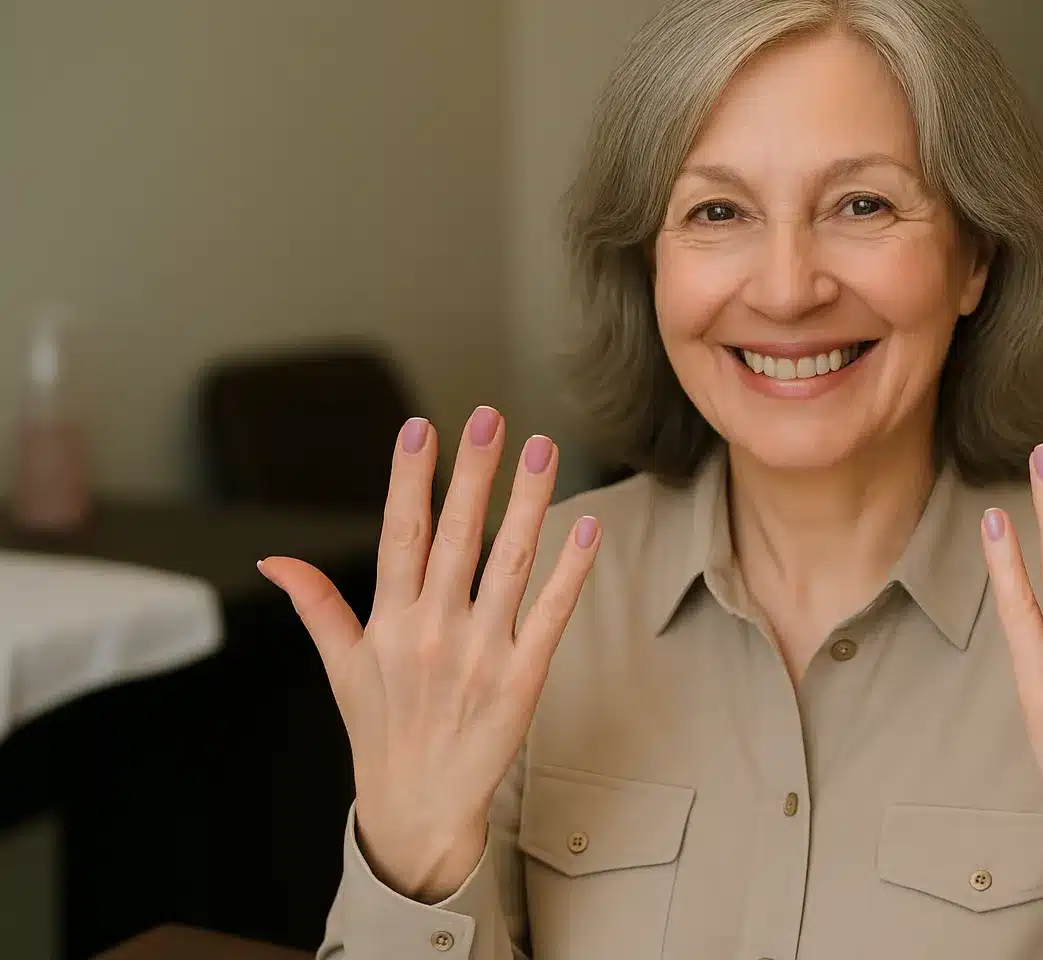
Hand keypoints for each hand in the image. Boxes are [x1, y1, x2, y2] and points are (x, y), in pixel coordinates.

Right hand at [257, 408, 599, 901]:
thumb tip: (273, 559)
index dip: (409, 479)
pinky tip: (587, 526)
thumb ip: (316, 605)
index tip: (420, 427)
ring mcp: (481, 654)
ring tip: (542, 448)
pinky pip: (551, 614)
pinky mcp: (523, 680)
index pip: (398, 534)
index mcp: (388, 623)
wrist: (419, 810)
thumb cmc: (382, 732)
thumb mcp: (340, 669)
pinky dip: (571, 571)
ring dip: (527, 502)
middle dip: (472, 472)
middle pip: (455, 536)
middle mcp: (433, 631)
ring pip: (509, 562)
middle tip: (489, 414)